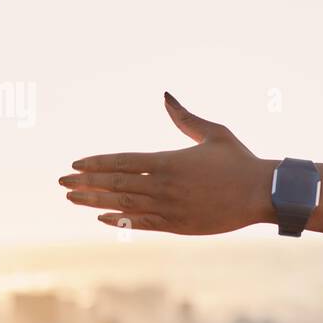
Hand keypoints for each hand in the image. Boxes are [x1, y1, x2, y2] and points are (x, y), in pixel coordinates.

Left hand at [59, 93, 273, 234]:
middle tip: (61, 183)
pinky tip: (102, 218)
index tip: (75, 165)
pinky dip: (121, 221)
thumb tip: (165, 96)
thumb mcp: (214, 133)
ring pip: (124, 205)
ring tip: (72, 199)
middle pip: (116, 184)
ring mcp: (170, 208)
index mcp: (169, 161)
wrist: (262, 194)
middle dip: (86, 183)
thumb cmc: (240, 161)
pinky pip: (142, 224)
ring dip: (95, 202)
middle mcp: (165, 185)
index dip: (96, 163)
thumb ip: (185, 117)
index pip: (122, 161)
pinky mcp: (179, 225)